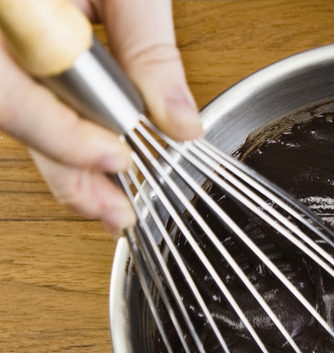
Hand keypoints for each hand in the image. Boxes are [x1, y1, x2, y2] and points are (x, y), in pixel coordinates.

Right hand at [0, 0, 200, 234]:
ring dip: (63, 156)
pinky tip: (93, 151)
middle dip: (67, 171)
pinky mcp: (6, 51)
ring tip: (108, 201)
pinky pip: (23, 91)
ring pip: (14, 110)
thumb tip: (180, 124)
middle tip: (115, 214)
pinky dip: (59, 124)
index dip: (65, 140)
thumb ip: (148, 49)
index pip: (11, 96)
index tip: (121, 163)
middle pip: (10, 115)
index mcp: (3, 11)